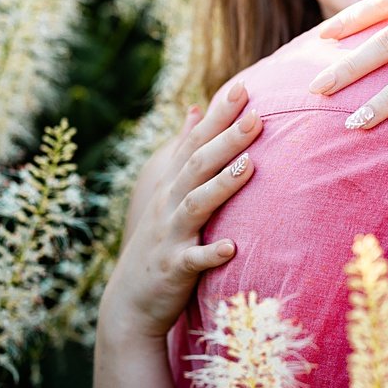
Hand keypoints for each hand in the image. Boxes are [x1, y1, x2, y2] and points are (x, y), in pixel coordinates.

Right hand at [99, 80, 261, 341]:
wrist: (131, 301)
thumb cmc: (160, 240)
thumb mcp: (169, 190)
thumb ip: (185, 150)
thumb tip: (197, 108)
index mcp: (173, 184)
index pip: (196, 141)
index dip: (218, 115)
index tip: (243, 87)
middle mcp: (169, 204)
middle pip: (198, 165)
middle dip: (226, 140)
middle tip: (256, 117)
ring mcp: (170, 235)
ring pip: (195, 205)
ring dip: (221, 185)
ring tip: (249, 166)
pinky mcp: (174, 268)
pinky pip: (194, 260)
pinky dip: (212, 253)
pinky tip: (233, 247)